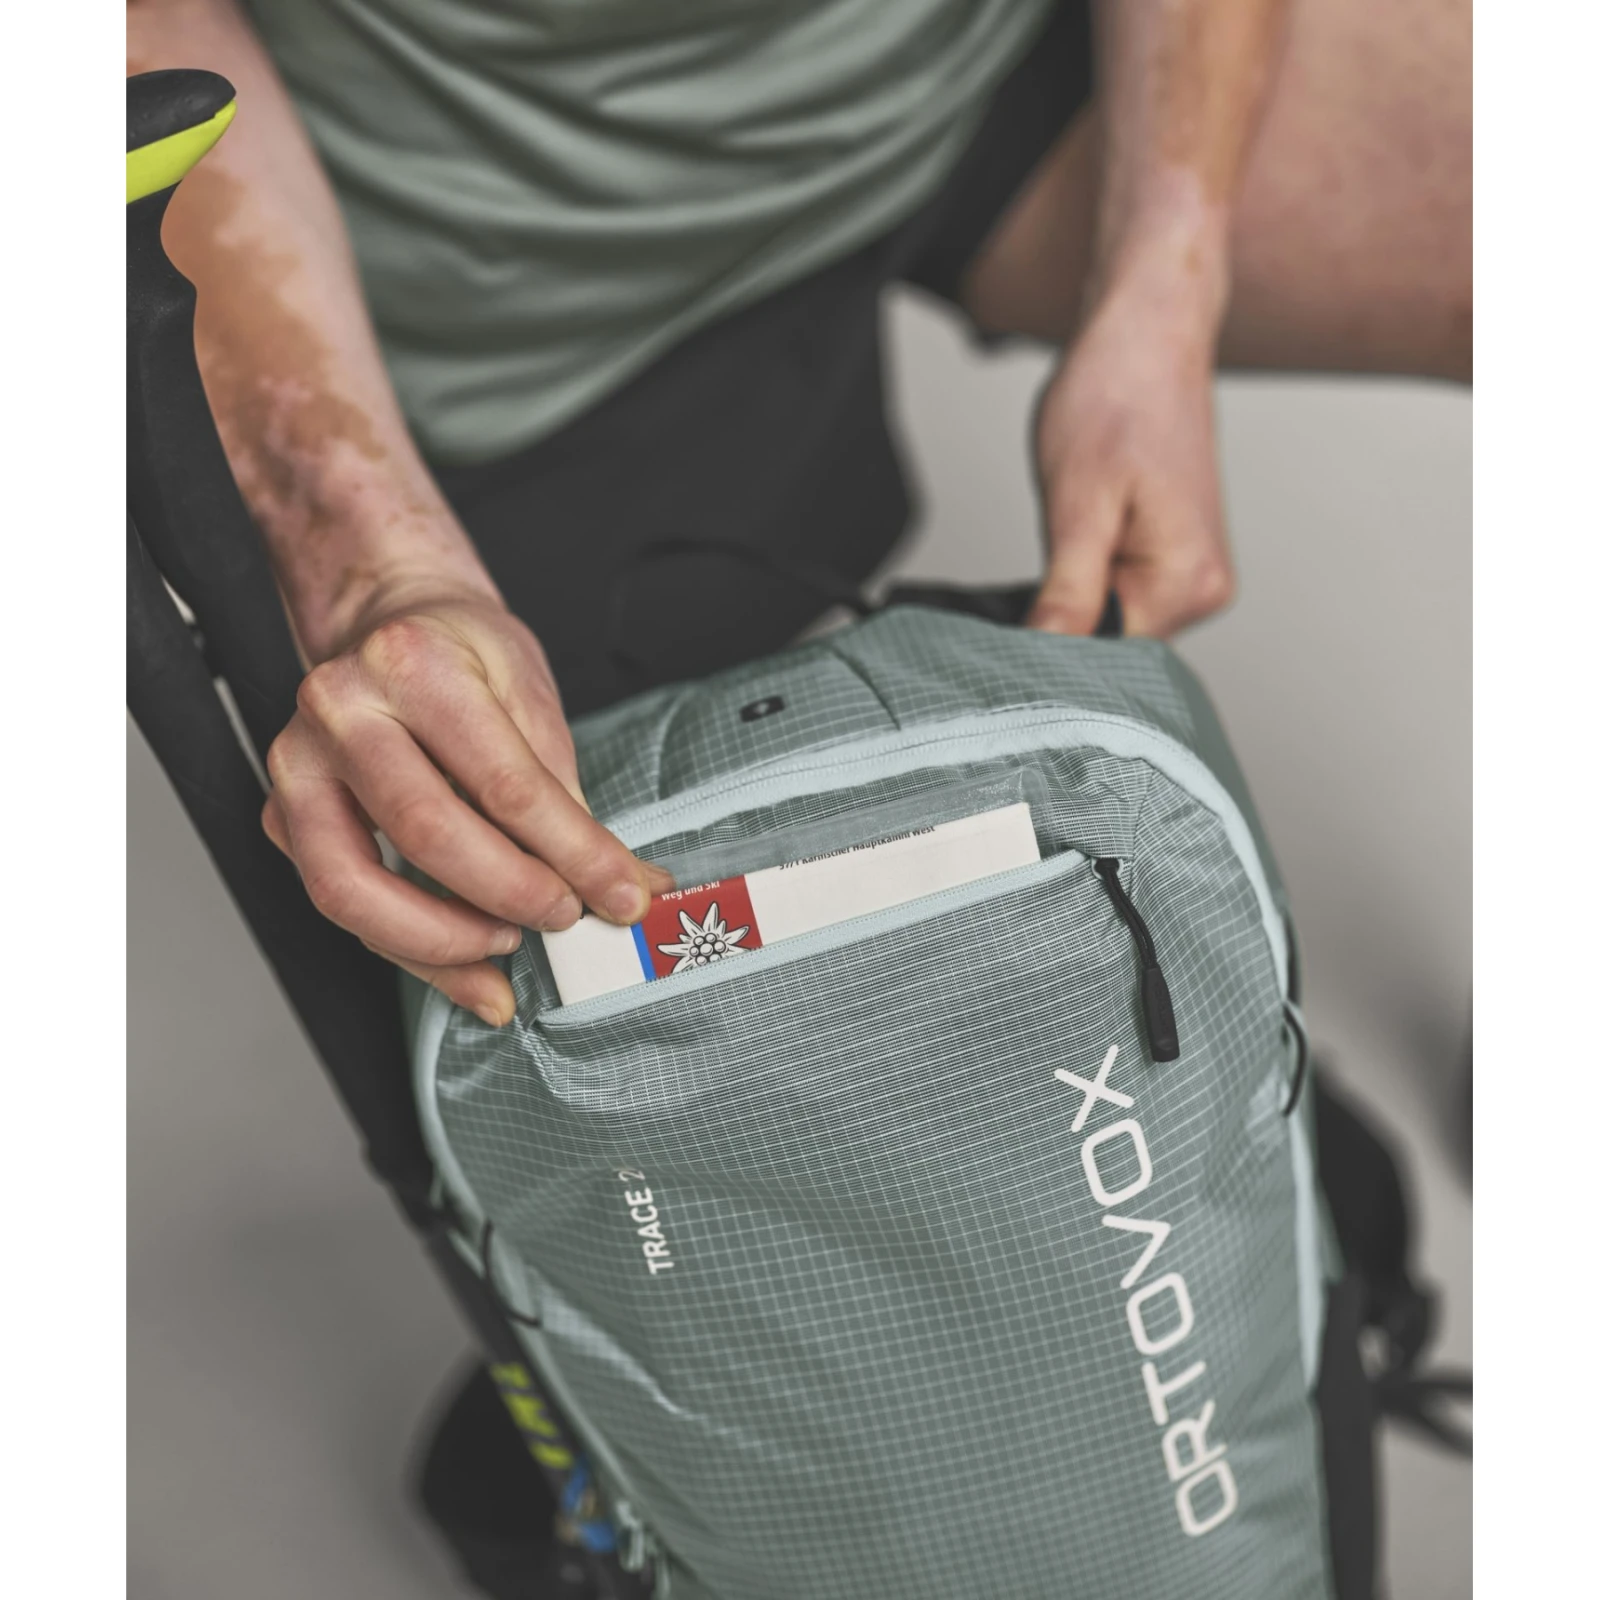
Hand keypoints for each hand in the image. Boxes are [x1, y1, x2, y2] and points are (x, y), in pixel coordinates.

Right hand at [262, 586, 669, 1024]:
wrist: (389, 622)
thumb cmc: (463, 658)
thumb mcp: (529, 695)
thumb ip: (564, 795)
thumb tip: (623, 887)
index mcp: (412, 664)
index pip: (503, 782)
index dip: (572, 853)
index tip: (622, 896)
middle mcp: (340, 710)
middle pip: (427, 832)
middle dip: (510, 895)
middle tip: (564, 917)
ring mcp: (297, 766)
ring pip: (355, 887)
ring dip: (446, 940)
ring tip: (510, 945)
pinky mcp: (281, 817)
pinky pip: (344, 905)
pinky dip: (412, 952)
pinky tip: (470, 971)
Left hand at [1028, 269, 1234, 637]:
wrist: (1146, 334)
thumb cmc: (1116, 398)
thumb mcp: (1075, 505)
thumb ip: (1067, 593)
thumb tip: (1046, 661)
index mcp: (1187, 583)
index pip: (1107, 661)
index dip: (1051, 654)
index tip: (1004, 644)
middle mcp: (1202, 589)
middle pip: (1111, 648)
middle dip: (1060, 625)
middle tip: (1021, 587)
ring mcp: (1191, 575)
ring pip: (1109, 622)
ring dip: (1069, 599)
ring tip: (1058, 542)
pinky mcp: (1172, 558)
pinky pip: (1117, 595)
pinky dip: (1082, 581)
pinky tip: (1069, 545)